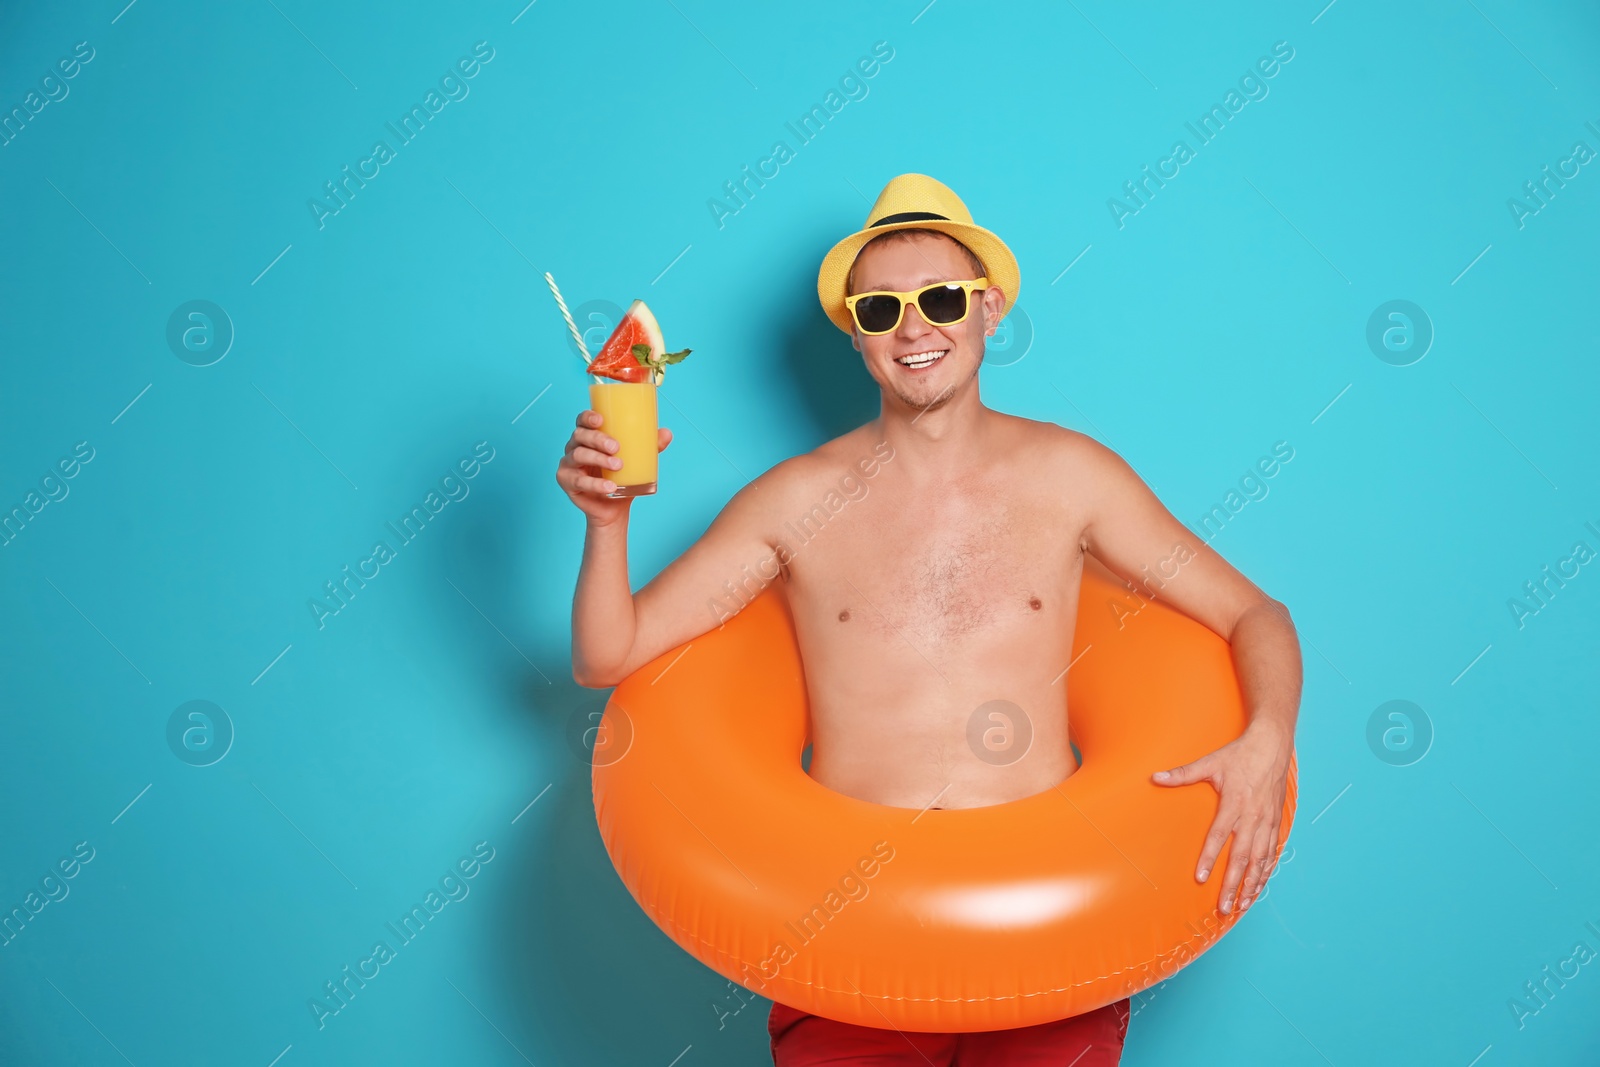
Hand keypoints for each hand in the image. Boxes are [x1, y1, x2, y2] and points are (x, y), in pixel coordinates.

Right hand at [556, 409, 672, 525]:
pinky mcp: (566, 482)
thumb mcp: (638, 460)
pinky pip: (578, 481)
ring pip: (578, 455)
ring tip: (618, 466)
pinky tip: (610, 488)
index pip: (582, 420)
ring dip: (599, 459)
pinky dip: (595, 484)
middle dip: (598, 439)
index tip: (601, 419)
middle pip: (580, 435)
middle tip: (617, 448)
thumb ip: (650, 447)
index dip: (588, 416)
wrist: (614, 508)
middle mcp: (575, 446)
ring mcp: (568, 464)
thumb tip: (667, 433)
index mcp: (589, 436)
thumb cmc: (621, 478)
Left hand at [1151, 723, 1292, 915]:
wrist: (1272, 746)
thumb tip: (1154, 777)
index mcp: (1234, 803)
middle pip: (1242, 857)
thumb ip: (1182, 774)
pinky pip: (1272, 853)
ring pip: (1260, 860)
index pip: (1219, 836)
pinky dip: (1266, 873)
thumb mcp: (1210, 762)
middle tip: (1223, 907)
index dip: (1209, 858)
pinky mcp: (1276, 823)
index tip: (1201, 878)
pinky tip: (1259, 888)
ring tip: (1242, 906)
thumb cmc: (1239, 755)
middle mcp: (1252, 817)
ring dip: (1252, 884)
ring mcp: (1267, 822)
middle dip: (1233, 884)